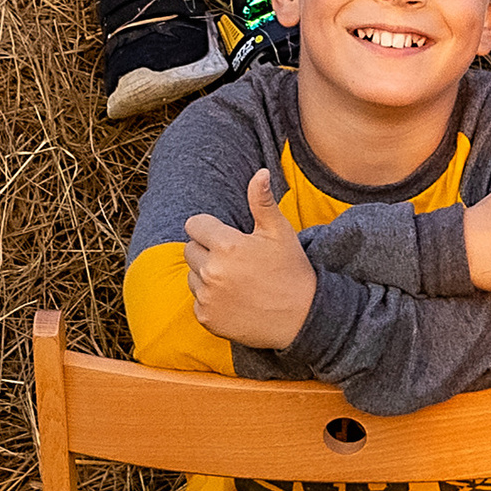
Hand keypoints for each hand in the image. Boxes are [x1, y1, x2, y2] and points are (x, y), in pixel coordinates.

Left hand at [183, 169, 318, 349]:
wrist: (301, 318)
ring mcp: (207, 297)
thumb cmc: (291, 271)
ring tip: (236, 280)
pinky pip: (197, 300)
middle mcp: (211, 271)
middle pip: (190, 249)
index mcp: (226, 245)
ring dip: (206, 275)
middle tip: (235, 260)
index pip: (194, 225)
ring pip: (192, 275)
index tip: (228, 237)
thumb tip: (260, 172)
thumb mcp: (280, 232)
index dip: (210, 228)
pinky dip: (210, 299)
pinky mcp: (207, 318)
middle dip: (207, 250)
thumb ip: (262, 202)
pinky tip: (234, 299)